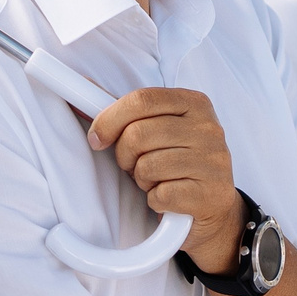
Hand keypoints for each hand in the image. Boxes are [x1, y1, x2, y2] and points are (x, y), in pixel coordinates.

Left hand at [89, 88, 243, 272]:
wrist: (212, 207)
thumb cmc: (176, 163)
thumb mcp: (158, 128)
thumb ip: (126, 110)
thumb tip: (82, 88)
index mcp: (195, 103)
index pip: (142, 99)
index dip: (110, 119)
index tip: (97, 138)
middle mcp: (209, 129)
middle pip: (139, 134)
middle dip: (125, 156)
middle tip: (134, 165)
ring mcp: (213, 162)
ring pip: (147, 166)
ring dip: (141, 179)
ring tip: (156, 180)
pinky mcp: (210, 194)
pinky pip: (160, 195)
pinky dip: (154, 200)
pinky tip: (167, 198)